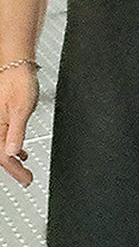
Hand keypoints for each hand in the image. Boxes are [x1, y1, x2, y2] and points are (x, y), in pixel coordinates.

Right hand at [0, 64, 38, 185]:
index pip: (2, 156)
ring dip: (12, 159)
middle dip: (12, 168)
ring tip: (24, 168)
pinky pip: (3, 138)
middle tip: (26, 178)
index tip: (26, 179)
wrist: (17, 67)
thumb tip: (11, 153)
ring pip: (1, 147)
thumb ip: (16, 132)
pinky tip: (21, 151)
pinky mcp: (2, 118)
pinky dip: (12, 147)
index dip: (15, 170)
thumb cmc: (19, 83)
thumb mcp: (21, 110)